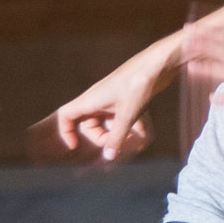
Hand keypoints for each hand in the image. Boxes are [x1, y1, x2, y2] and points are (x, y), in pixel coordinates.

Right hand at [33, 63, 158, 165]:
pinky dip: (129, 126)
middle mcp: (97, 99)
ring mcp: (111, 99)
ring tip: (134, 140)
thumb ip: (117, 137)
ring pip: (106, 122)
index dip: (66, 131)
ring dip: (118, 133)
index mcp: (90, 100)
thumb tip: (108, 157)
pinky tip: (144, 134)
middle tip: (119, 143)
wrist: (157, 64)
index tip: (75, 146)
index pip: (66, 115)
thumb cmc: (138, 85)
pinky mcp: (125, 98)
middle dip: (102, 138)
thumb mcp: (127, 115)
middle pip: (89, 124)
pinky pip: (121, 117)